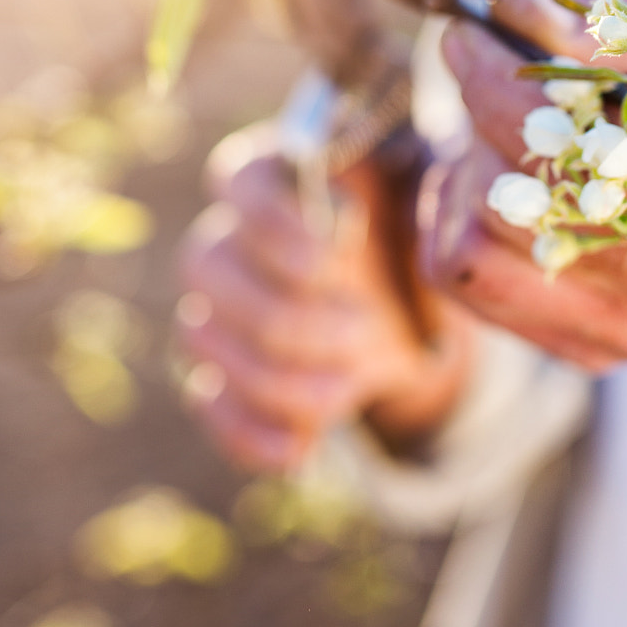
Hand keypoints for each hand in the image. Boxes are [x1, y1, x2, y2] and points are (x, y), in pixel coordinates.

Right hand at [177, 124, 472, 473]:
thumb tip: (350, 210)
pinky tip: (301, 449)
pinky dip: (253, 434)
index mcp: (268, 176)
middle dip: (289, 308)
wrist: (415, 309)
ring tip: (358, 376)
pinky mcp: (219, 379)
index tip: (337, 250)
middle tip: (365, 324)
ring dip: (283, 371)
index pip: (234, 178)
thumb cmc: (411, 233)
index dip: (272, 219)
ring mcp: (212, 313)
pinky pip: (211, 407)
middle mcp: (223, 239)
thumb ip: (393, 189)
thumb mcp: (421, 198)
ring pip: (204, 341)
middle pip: (206, 265)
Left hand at [424, 0, 626, 371]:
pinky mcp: (594, 350)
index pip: (615, 164)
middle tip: (469, 47)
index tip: (480, 31)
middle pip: (538, 205)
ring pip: (484, 253)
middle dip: (483, 109)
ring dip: (466, 167)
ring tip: (486, 117)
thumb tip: (522, 10)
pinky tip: (488, 170)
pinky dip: (455, 216)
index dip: (531, 93)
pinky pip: (471, 282)